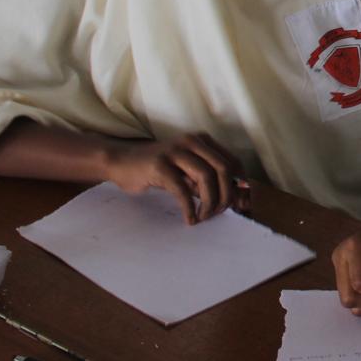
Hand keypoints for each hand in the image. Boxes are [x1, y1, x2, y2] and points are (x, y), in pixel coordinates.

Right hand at [103, 132, 249, 224]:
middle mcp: (192, 142)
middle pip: (223, 168)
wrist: (121, 161)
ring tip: (204, 216)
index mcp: (202, 141)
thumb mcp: (186, 172)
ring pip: (206, 177)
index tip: (240, 204)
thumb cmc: (157, 169)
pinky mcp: (160, 165)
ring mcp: (175, 151)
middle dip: (226, 194)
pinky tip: (189, 219)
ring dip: (210, 201)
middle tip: (219, 213)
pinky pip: (182, 189)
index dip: (239, 185)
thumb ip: (206, 182)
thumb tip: (232, 200)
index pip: (232, 161)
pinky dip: (189, 207)